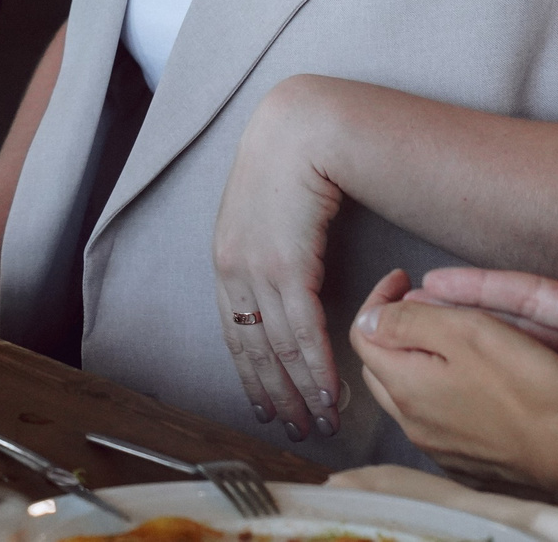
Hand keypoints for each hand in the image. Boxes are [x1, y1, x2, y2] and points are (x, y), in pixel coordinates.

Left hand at [212, 75, 349, 438]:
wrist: (304, 127)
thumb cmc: (295, 164)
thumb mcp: (273, 210)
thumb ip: (275, 248)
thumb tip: (294, 283)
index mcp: (226, 256)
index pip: (234, 330)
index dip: (251, 372)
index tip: (266, 405)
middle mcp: (232, 267)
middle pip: (252, 347)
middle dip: (275, 394)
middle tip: (294, 430)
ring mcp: (255, 268)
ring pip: (277, 347)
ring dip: (301, 392)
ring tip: (319, 424)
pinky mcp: (284, 265)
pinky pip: (301, 330)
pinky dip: (317, 369)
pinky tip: (330, 395)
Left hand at [351, 274, 557, 496]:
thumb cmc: (529, 387)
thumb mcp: (467, 333)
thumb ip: (408, 322)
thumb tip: (370, 317)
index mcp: (404, 386)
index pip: (363, 332)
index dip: (379, 298)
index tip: (404, 278)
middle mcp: (412, 423)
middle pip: (381, 365)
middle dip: (394, 329)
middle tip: (424, 306)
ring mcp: (439, 447)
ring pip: (408, 393)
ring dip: (417, 361)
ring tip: (451, 340)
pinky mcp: (467, 462)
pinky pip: (437, 419)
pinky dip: (441, 392)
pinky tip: (473, 381)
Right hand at [411, 267, 557, 471]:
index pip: (532, 297)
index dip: (483, 286)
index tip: (436, 279)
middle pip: (509, 324)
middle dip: (457, 311)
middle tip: (407, 304)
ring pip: (510, 357)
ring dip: (464, 345)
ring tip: (416, 337)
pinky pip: (527, 396)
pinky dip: (489, 386)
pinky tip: (460, 388)